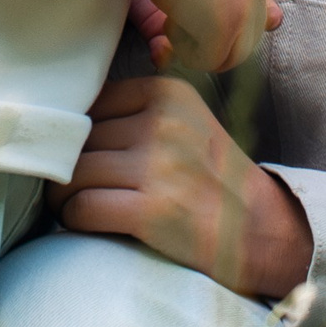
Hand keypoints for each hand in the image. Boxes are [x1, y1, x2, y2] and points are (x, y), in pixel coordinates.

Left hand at [56, 73, 313, 299]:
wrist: (261, 232)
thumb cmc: (213, 180)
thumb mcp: (186, 124)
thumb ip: (137, 115)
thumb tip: (64, 123)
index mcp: (169, 94)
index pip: (92, 103)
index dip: (79, 134)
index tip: (85, 156)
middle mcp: (164, 123)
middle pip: (80, 139)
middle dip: (69, 166)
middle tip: (75, 187)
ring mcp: (159, 167)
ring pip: (74, 172)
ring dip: (65, 195)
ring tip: (75, 205)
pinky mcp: (151, 211)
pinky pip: (82, 207)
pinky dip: (74, 218)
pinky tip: (86, 223)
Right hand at [144, 0, 280, 75]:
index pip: (261, 13)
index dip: (232, 23)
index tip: (203, 17)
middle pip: (247, 41)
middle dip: (216, 40)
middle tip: (183, 22)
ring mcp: (244, 11)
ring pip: (231, 57)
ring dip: (200, 48)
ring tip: (174, 25)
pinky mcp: (226, 29)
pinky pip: (210, 60)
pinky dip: (185, 51)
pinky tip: (168, 28)